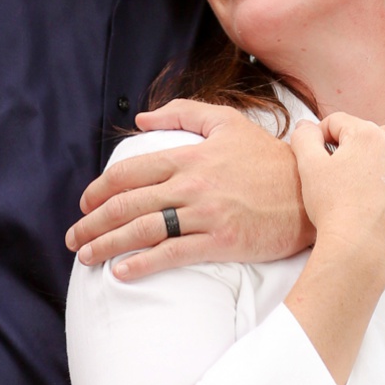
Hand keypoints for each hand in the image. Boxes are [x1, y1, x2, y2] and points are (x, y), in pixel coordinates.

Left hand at [65, 100, 311, 281]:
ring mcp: (205, 213)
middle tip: (73, 236)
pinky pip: (172, 254)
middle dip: (92, 222)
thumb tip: (140, 118)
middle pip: (127, 204)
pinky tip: (121, 272)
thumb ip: (183, 112)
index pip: (130, 172)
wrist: (311, 191)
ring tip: (86, 256)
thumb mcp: (228, 122)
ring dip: (106, 244)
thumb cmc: (269, 158)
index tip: (85, 203)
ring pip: (142, 230)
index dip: (100, 190)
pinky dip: (142, 264)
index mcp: (190, 155)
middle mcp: (192, 184)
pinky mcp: (221, 240)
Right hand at [291, 113, 384, 256]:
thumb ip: (305, 138)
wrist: (357, 248)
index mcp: (365, 135)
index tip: (316, 151)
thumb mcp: (308, 167)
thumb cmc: (332, 209)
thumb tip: (306, 126)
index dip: (322, 134)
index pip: (339, 123)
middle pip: (369, 128)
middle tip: (340, 161)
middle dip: (353, 138)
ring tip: (374, 148)